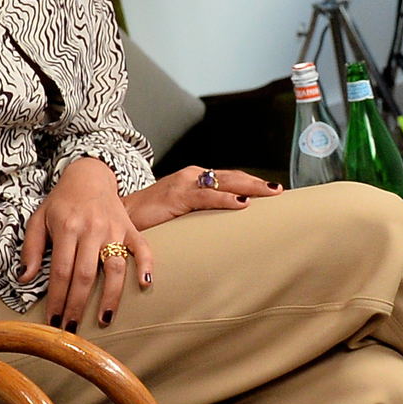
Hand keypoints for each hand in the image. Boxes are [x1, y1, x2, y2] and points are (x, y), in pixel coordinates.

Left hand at [19, 155, 148, 328]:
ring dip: (110, 296)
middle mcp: (91, 229)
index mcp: (67, 227)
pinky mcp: (131, 228)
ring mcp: (114, 228)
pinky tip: (145, 284)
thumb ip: (31, 249)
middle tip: (72, 328)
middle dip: (78, 305)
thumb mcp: (38, 220)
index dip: (57, 298)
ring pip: (115, 267)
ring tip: (104, 320)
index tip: (53, 321)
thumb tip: (24, 278)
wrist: (89, 175)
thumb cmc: (61, 202)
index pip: (61, 270)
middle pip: (85, 275)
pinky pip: (143, 247)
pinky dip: (147, 265)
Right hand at [124, 163, 278, 232]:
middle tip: (280, 191)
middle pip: (232, 177)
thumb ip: (200, 213)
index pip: (229, 178)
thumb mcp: (181, 213)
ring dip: (250, 187)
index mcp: (194, 179)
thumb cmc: (151, 218)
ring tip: (270, 193)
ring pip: (224, 182)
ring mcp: (184, 184)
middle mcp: (192, 176)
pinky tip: (242, 202)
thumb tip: (223, 227)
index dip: (251, 182)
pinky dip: (226, 198)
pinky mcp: (176, 196)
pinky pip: (206, 196)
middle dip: (258, 183)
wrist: (122, 215)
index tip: (273, 191)